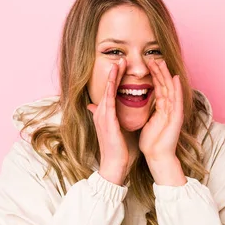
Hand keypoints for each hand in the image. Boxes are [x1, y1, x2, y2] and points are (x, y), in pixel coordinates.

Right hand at [87, 58, 128, 184]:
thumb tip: (119, 113)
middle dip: (114, 73)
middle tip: (121, 59)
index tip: (123, 68)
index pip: (111, 92)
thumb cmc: (119, 150)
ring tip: (118, 62)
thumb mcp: (119, 130)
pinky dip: (112, 86)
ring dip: (113, 76)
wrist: (115, 165)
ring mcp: (102, 116)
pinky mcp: (106, 120)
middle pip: (108, 88)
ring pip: (107, 90)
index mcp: (106, 115)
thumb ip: (118, 119)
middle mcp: (101, 113)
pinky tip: (115, 77)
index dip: (116, 80)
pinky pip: (109, 99)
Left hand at [139, 58, 183, 161]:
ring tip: (161, 62)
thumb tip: (120, 103)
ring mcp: (174, 112)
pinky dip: (177, 89)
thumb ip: (135, 111)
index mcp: (160, 108)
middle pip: (164, 85)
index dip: (152, 75)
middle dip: (159, 71)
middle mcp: (168, 108)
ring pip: (170, 89)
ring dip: (166, 75)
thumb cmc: (150, 143)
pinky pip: (177, 100)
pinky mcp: (177, 117)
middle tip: (152, 57)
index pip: (157, 88)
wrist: (157, 156)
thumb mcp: (140, 123)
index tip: (145, 64)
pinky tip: (175, 78)